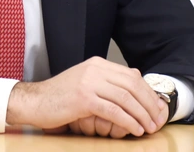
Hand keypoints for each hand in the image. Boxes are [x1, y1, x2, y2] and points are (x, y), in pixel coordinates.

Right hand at [5, 56, 166, 137]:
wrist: (35, 101)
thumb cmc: (60, 96)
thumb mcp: (85, 82)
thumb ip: (105, 82)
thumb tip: (132, 90)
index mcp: (97, 64)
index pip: (131, 75)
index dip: (148, 92)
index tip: (158, 107)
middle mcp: (95, 69)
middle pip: (132, 85)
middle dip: (149, 104)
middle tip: (158, 119)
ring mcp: (89, 82)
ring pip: (125, 98)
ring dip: (142, 114)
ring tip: (149, 127)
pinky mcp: (83, 98)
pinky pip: (113, 110)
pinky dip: (127, 121)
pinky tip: (134, 129)